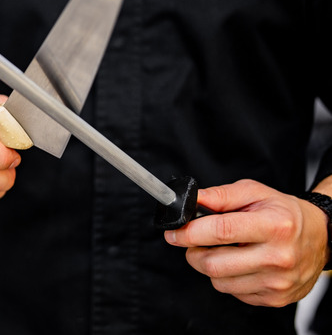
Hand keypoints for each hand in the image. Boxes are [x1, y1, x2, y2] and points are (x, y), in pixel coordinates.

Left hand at [164, 179, 327, 306]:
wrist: (321, 237)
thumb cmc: (284, 214)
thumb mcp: (255, 193)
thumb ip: (220, 196)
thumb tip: (191, 199)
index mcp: (274, 226)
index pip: (220, 231)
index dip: (189, 233)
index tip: (173, 233)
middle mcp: (278, 257)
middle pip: (213, 263)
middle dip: (193, 252)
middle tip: (196, 241)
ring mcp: (277, 282)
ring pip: (219, 281)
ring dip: (210, 265)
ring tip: (224, 250)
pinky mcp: (274, 298)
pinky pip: (232, 292)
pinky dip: (227, 278)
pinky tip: (240, 264)